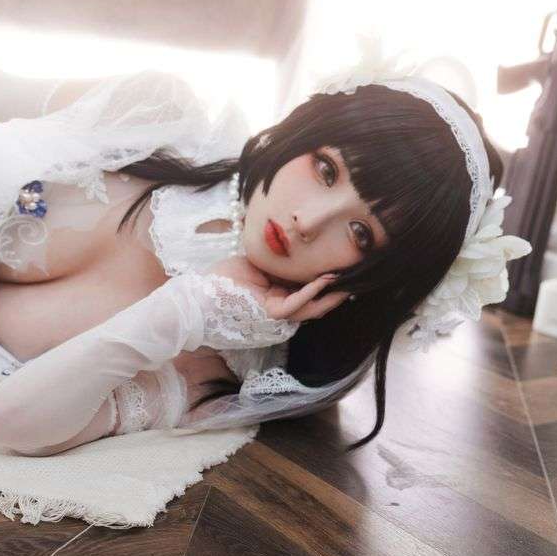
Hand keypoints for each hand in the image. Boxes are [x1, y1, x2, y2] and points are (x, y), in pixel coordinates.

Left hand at [209, 257, 350, 322]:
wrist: (200, 296)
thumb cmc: (222, 279)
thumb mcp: (256, 262)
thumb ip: (276, 258)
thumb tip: (292, 242)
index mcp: (277, 294)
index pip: (306, 288)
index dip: (325, 279)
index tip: (342, 265)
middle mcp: (281, 306)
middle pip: (316, 301)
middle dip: (337, 289)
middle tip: (357, 274)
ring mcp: (277, 313)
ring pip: (312, 306)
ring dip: (331, 292)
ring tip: (348, 276)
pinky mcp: (271, 314)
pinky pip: (296, 304)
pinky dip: (312, 292)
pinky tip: (324, 280)